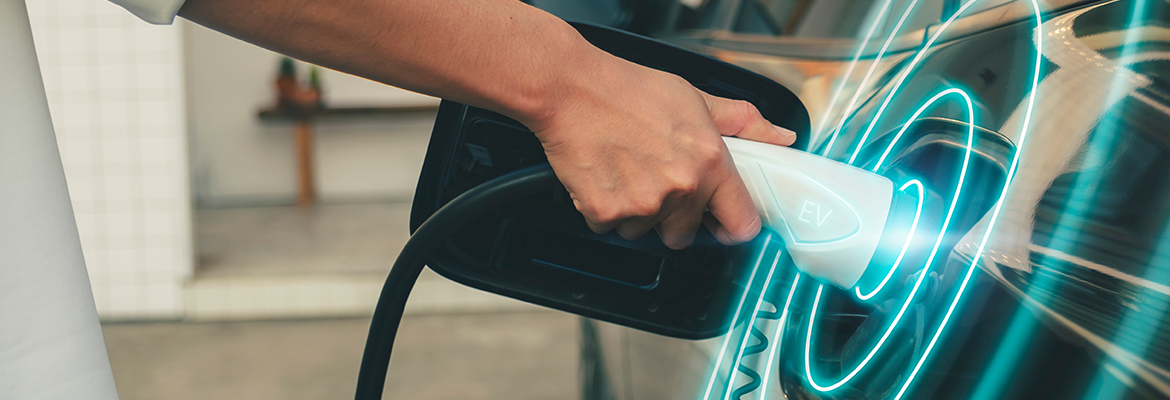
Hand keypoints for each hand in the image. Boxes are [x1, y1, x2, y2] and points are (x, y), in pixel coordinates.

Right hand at [526, 63, 795, 248]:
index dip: (731, 226)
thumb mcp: (696, 98)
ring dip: (637, 212)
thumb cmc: (629, 90)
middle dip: (673, 217)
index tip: (721, 223)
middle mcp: (680, 189)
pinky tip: (606, 177)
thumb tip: (780, 137)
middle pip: (684, 235)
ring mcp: (642, 205)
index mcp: (710, 163)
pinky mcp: (605, 213)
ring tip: (627, 171)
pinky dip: (606, 210)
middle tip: (657, 182)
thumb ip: (743, 123)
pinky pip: (612, 227)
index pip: (741, 225)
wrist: (571, 90)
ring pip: (645, 231)